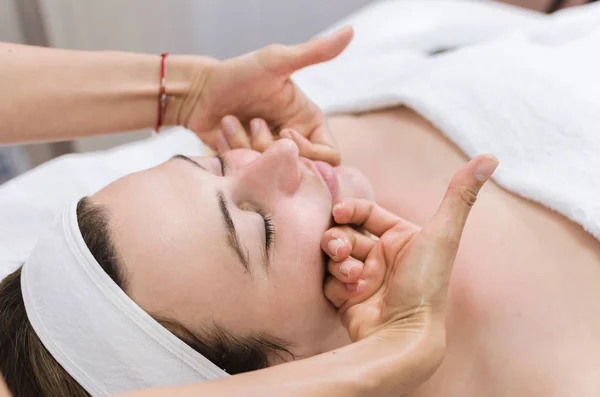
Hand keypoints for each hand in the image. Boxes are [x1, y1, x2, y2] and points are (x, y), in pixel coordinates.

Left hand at [179, 27, 353, 165]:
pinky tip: (223, 129)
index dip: (310, 152)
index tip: (284, 133)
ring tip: (232, 120)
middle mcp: (292, 142)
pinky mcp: (248, 165)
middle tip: (253, 122)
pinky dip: (232, 149)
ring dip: (246, 143)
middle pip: (299, 168)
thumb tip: (350, 31)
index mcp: (308, 123)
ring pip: (271, 171)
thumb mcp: (277, 61)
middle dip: (271, 146)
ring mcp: (269, 156)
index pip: (329, 156)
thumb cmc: (238, 72)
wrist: (199, 90)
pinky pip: (248, 172)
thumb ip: (315, 52)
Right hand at [320, 155, 497, 377]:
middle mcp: (381, 256)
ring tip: (351, 275)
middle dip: (338, 239)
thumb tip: (490, 157)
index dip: (349, 209)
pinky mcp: (347, 298)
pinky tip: (351, 294)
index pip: (365, 213)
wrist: (404, 335)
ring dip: (338, 262)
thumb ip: (460, 195)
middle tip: (341, 250)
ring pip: (334, 256)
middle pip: (344, 233)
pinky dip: (336, 284)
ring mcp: (363, 278)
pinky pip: (329, 280)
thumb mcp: (442, 235)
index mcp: (400, 238)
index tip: (339, 213)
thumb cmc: (425, 285)